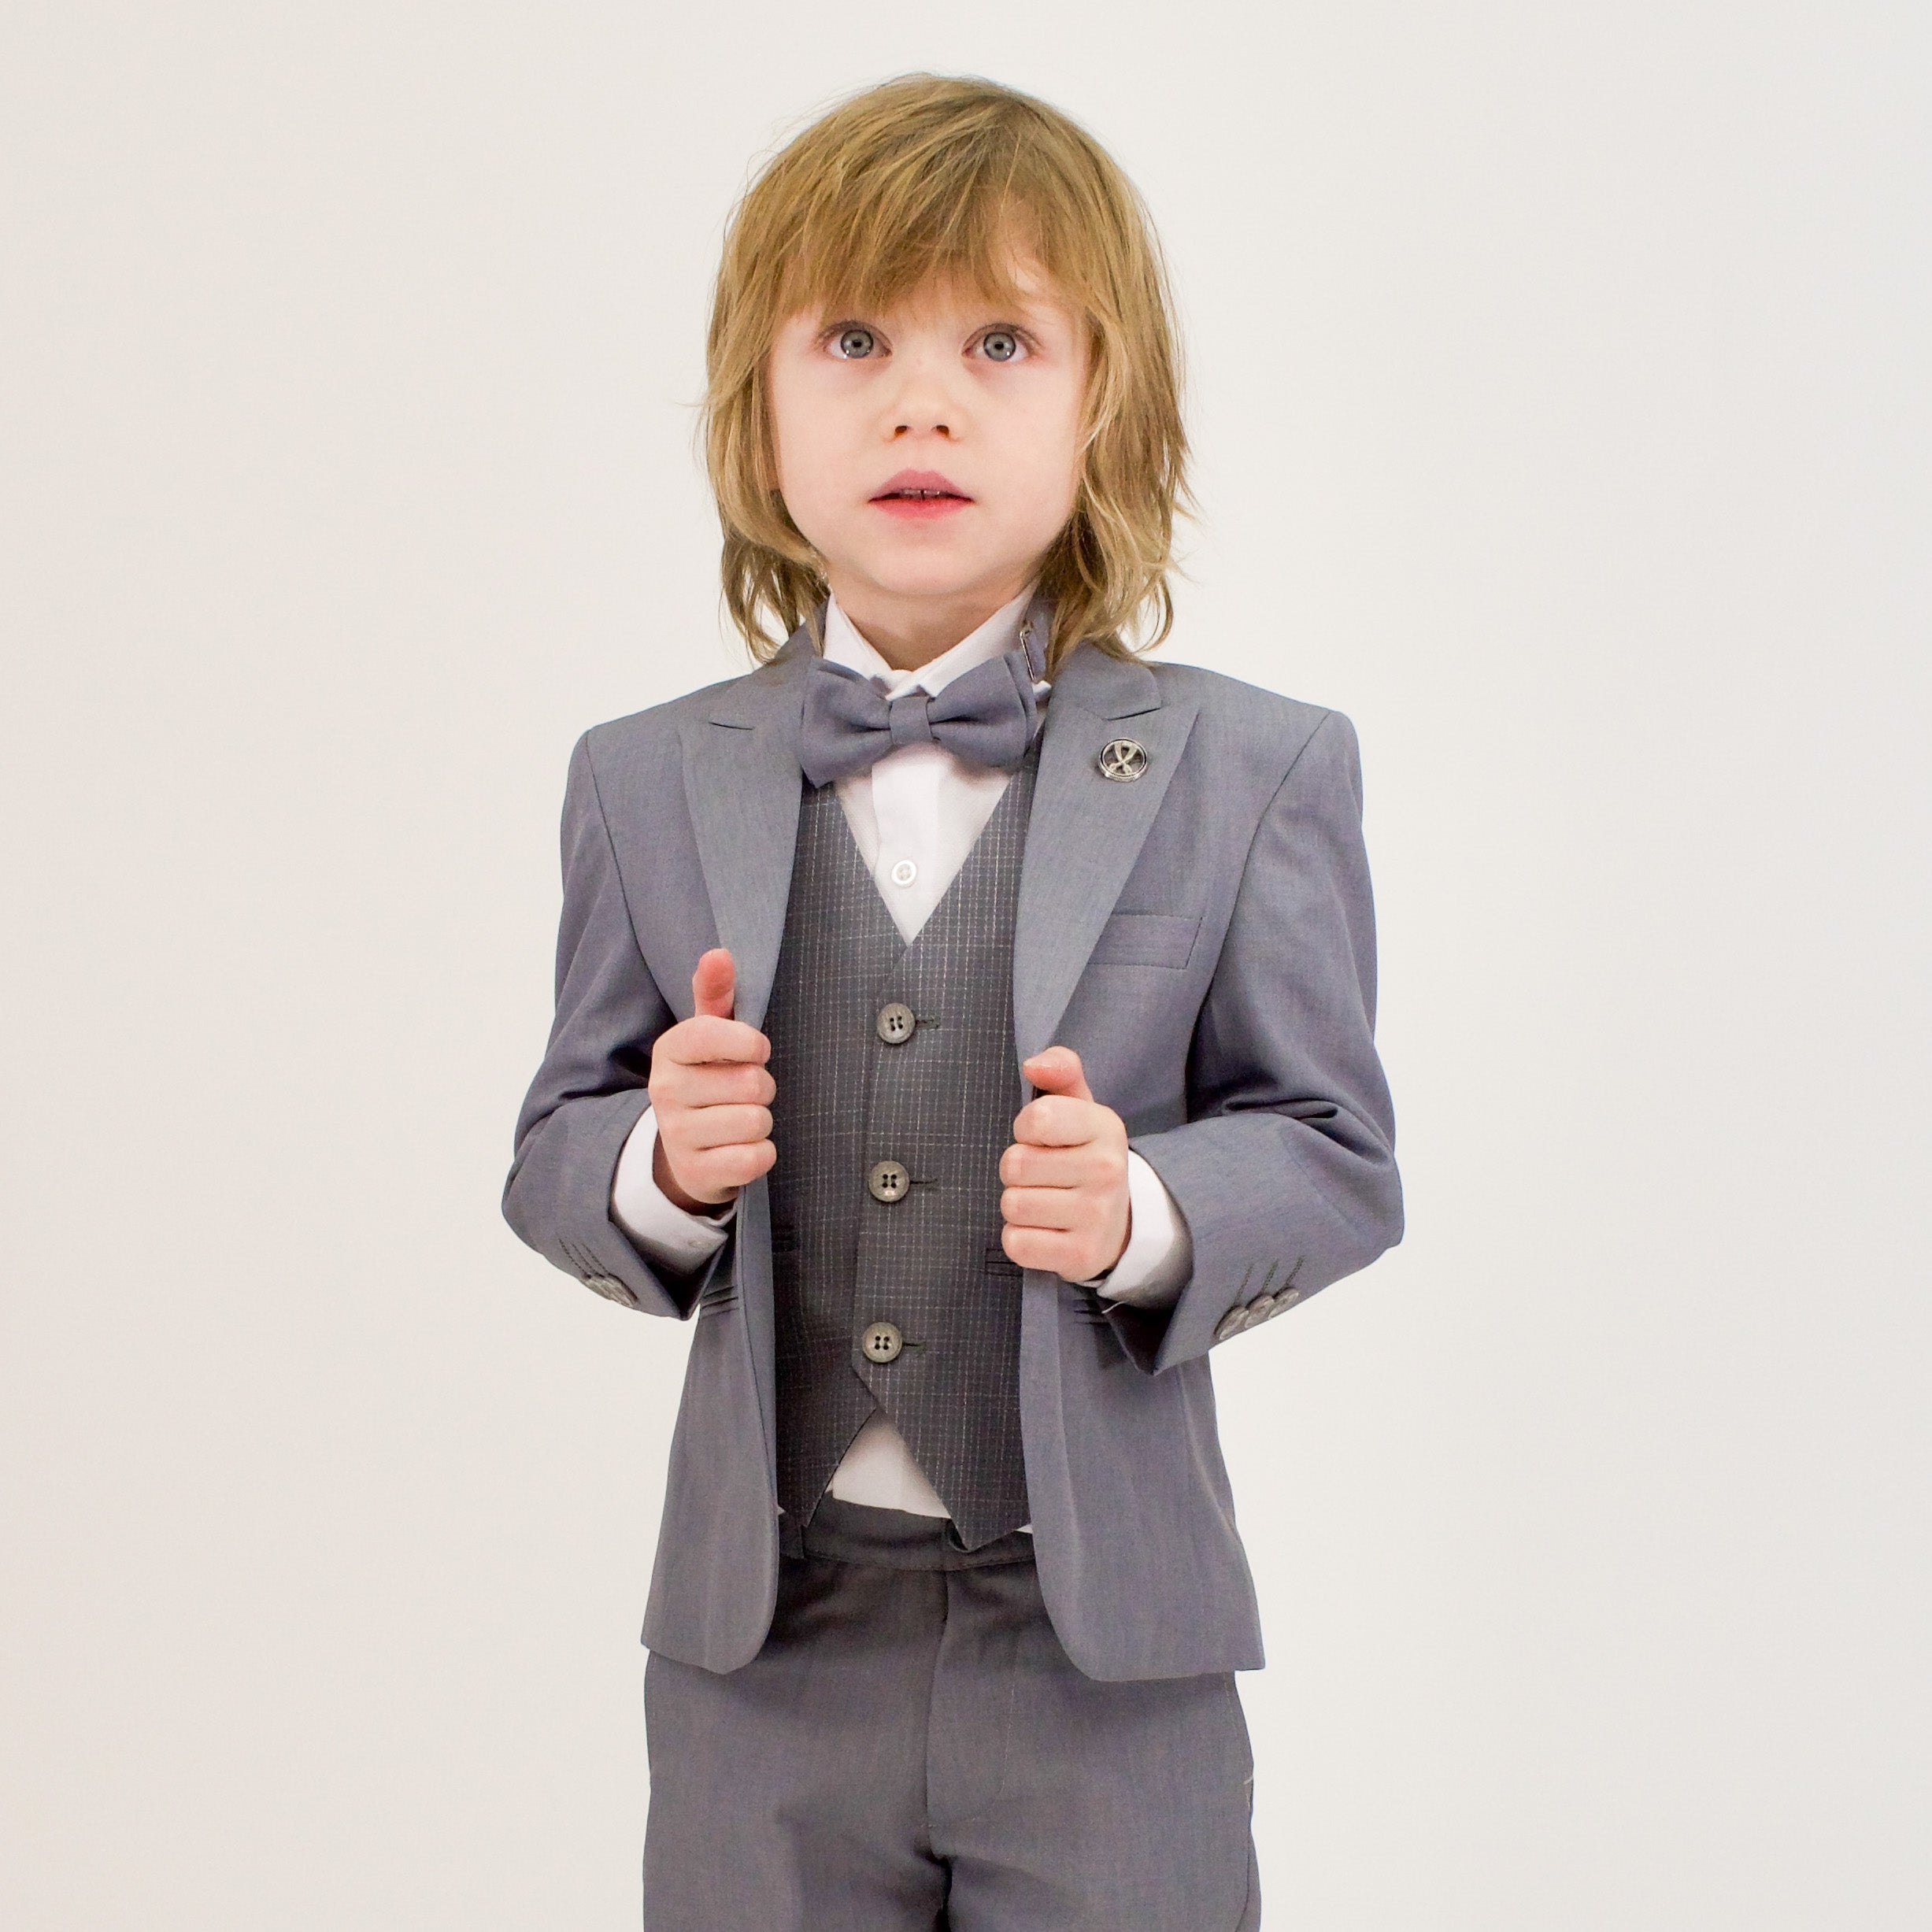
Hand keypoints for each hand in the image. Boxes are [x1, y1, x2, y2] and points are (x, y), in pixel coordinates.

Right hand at [648, 948, 775, 1211]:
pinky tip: (741, 1148)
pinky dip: (760, 1153)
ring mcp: (677, 1135)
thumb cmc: (708, 1080)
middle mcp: (665, 1091)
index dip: (749, 1042)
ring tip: (739, 1120)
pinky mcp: (697, 1172)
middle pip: (750, 1082)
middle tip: (744, 1093)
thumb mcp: (709, 1035)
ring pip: (756, 1121)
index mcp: (669, 1051)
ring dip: (761, 1122)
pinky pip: (755, 1158)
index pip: (712, 1033)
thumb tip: (719, 953)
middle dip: (762, 1088)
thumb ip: (716, 993)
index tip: (757, 1050)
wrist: (684, 1152)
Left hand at [998, 1046, 1131, 1281]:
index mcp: (1105, 1127)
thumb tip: (1034, 1065)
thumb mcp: (1079, 1108)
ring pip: (1012, 1204)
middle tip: (1042, 1176)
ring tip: (1045, 1202)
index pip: (1036, 1118)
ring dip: (1018, 1205)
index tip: (1041, 1137)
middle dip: (1017, 1170)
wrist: (1120, 1223)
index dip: (1025, 1129)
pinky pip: (1016, 1243)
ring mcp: (1096, 1216)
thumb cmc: (1084, 1156)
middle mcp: (1107, 1171)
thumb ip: (1060, 1070)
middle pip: (1015, 1164)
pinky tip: (1044, 1231)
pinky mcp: (1081, 1256)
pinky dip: (1020, 1238)